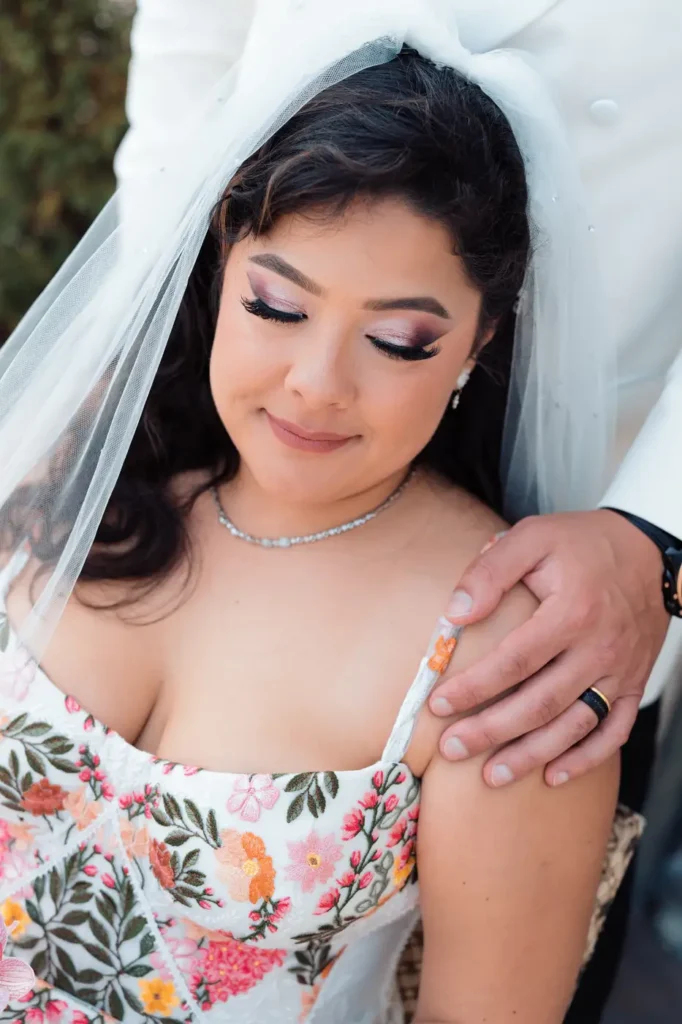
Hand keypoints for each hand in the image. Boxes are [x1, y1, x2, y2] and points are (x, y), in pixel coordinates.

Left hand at [430, 510, 668, 786]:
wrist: (649, 550)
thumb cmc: (582, 543)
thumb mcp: (532, 537)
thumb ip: (491, 571)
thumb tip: (455, 613)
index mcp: (571, 612)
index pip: (514, 661)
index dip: (474, 687)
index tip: (438, 704)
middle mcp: (598, 648)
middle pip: (540, 703)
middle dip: (492, 731)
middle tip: (451, 748)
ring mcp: (619, 670)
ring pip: (573, 725)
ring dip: (531, 754)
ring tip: (491, 775)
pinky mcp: (633, 683)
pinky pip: (613, 731)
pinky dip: (585, 759)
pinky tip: (552, 774)